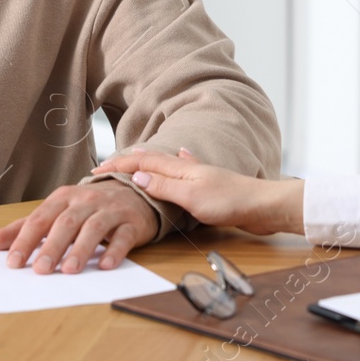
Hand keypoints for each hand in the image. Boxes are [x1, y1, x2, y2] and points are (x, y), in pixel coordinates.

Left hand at [0, 178, 157, 273]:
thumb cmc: (89, 206)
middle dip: (52, 247)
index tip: (13, 262)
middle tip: (40, 270)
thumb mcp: (57, 211)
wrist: (135, 191)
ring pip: (94, 228)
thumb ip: (26, 227)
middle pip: (66, 223)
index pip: (41, 219)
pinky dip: (115, 251)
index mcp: (64, 198)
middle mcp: (86, 201)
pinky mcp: (132, 222)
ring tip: (69, 270)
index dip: (26, 240)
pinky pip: (123, 236)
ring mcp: (110, 210)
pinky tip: (105, 265)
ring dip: (81, 250)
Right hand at [92, 147, 304, 235]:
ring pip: (165, 166)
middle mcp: (187, 168)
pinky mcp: (208, 186)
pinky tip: (182, 156)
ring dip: (146, 163)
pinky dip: (173, 165)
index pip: (142, 163)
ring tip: (133, 159)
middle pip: (152, 160)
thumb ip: (164, 186)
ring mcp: (198, 175)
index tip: (97, 171)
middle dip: (127, 162)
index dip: (119, 166)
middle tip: (107, 165)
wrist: (263, 204)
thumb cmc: (230, 201)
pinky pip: (181, 172)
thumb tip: (136, 175)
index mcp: (181, 168)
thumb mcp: (191, 196)